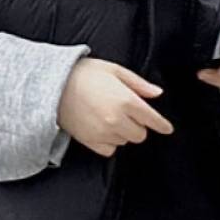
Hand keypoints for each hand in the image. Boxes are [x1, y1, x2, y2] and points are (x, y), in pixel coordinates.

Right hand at [57, 57, 173, 157]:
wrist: (53, 85)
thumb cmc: (84, 74)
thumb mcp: (114, 70)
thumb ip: (138, 84)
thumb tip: (157, 93)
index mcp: (127, 101)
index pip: (153, 120)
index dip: (162, 125)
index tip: (167, 128)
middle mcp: (118, 120)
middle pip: (140, 134)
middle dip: (138, 124)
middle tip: (127, 113)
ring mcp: (104, 133)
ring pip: (125, 141)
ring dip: (123, 132)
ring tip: (109, 116)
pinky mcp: (90, 141)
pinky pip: (110, 149)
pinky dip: (110, 141)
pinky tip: (102, 128)